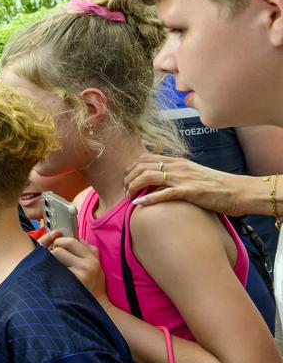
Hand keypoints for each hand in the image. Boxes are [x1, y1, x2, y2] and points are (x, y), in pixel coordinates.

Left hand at [41, 234, 110, 305]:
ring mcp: (78, 276)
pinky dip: (50, 273)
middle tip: (53, 258)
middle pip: (59, 250)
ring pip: (53, 260)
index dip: (60, 241)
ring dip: (50, 262)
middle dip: (52, 252)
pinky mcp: (69, 285)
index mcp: (92, 258)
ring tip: (53, 268)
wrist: (97, 304)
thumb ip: (88, 250)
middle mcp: (87, 266)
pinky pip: (53, 272)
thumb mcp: (96, 264)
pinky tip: (53, 277)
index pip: (71, 241)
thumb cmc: (94, 284)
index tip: (56, 245)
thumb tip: (77, 238)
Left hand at [124, 154, 241, 214]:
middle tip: (125, 191)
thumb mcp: (192, 175)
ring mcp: (183, 178)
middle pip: (142, 166)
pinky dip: (148, 198)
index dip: (131, 168)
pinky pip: (164, 193)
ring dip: (133, 187)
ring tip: (128, 197)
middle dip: (128, 178)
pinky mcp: (190, 191)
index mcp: (178, 161)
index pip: (145, 158)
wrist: (239, 191)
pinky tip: (138, 204)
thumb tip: (157, 182)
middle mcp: (178, 166)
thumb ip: (175, 175)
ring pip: (148, 176)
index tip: (126, 180)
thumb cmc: (216, 186)